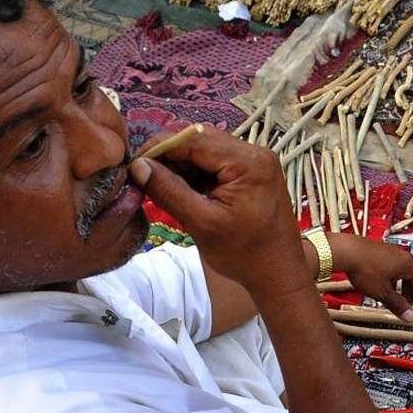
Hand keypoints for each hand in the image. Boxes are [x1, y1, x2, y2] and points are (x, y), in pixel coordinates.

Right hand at [130, 128, 308, 296]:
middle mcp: (255, 153)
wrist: (279, 274)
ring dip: (180, 164)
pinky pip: (217, 163)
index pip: (194, 139)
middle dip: (169, 155)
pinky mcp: (252, 172)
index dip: (160, 147)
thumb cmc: (244, 254)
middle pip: (200, 140)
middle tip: (142, 174)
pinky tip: (178, 189)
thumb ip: (169, 191)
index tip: (134, 162)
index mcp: (248, 162)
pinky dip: (196, 173)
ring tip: (157, 184)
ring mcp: (256, 161)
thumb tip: (138, 166)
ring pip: (207, 150)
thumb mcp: (202, 223)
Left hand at [324, 233, 412, 321]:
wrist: (345, 251)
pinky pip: (390, 265)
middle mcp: (401, 255)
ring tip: (391, 297)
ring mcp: (389, 250)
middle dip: (411, 292)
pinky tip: (380, 285)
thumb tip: (410, 317)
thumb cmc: (364, 269)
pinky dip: (390, 277)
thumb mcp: (382, 292)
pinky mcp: (378, 250)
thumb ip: (397, 305)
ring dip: (399, 285)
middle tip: (406, 305)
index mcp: (407, 264)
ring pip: (400, 270)